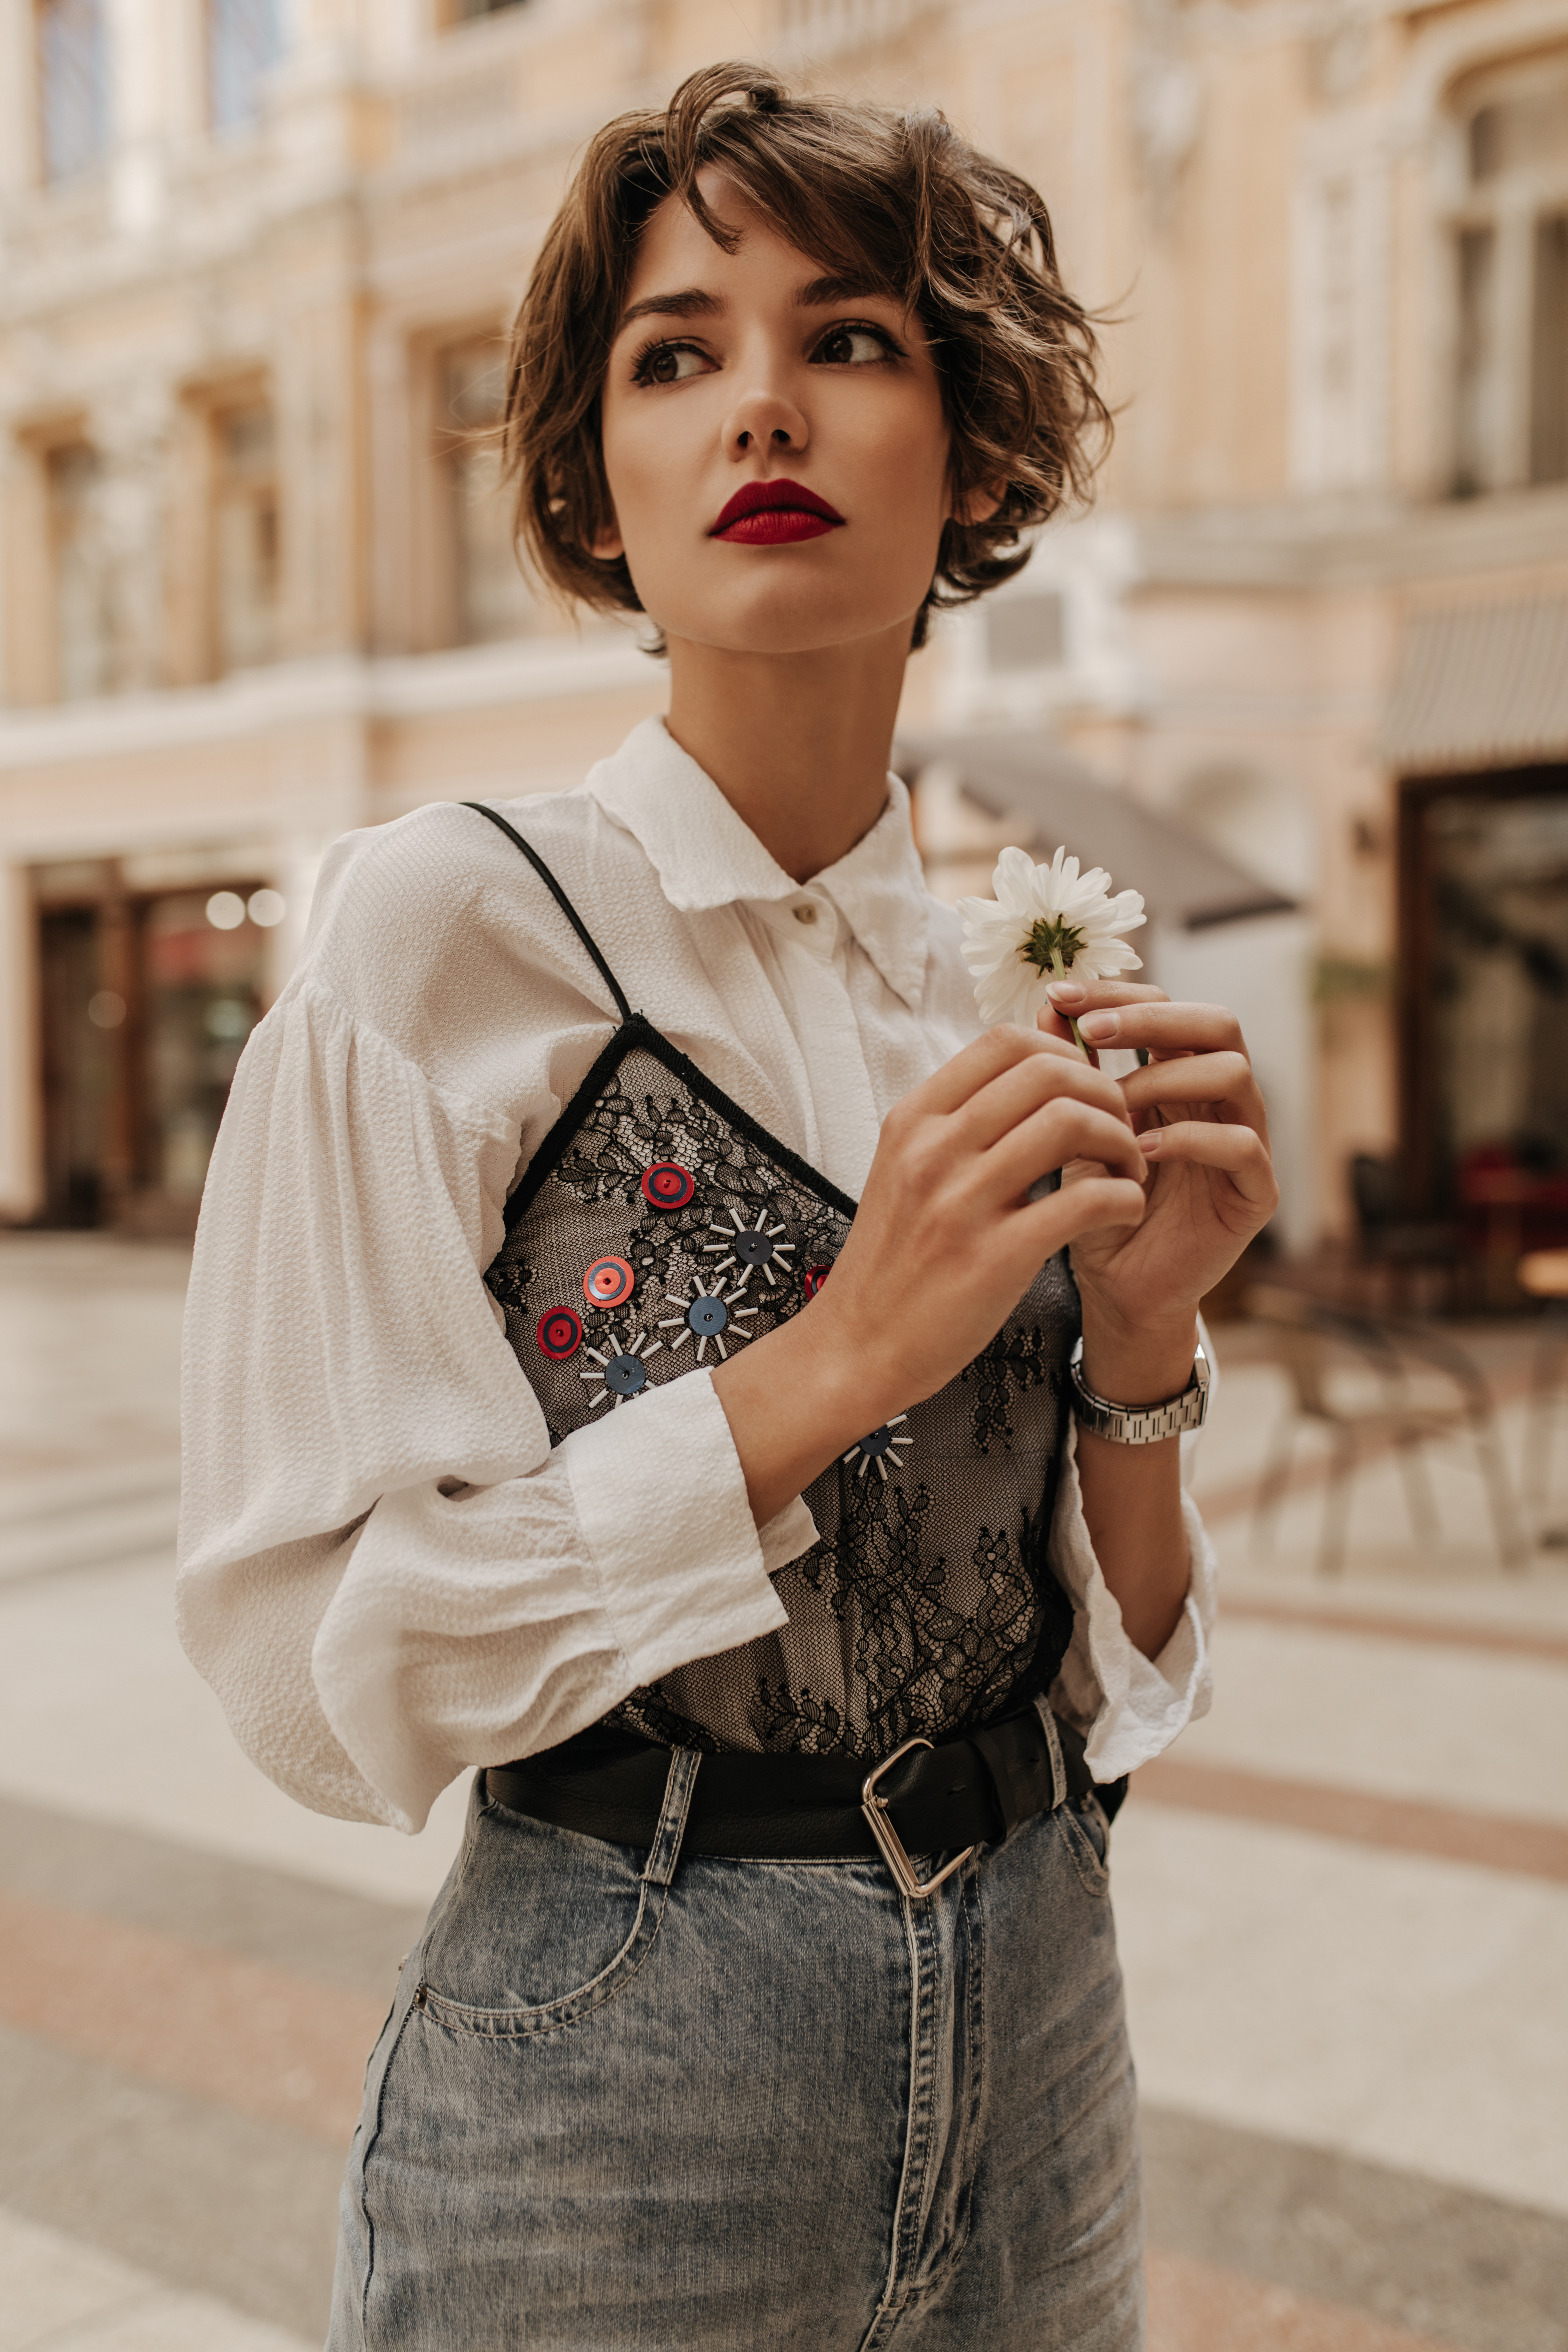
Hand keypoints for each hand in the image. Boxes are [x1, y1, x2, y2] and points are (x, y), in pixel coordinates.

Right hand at [712, 1023, 1148, 1524]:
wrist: (856, 1346)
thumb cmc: (895, 1260)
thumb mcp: (909, 1169)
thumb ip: (961, 1121)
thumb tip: (1029, 1070)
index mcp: (914, 1120)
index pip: (1005, 1039)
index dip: (1065, 1051)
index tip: (1085, 1089)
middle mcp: (933, 1149)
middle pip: (1047, 1071)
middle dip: (1104, 1091)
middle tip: (1120, 1127)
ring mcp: (960, 1202)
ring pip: (1071, 1123)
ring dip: (1121, 1140)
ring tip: (1128, 1170)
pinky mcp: (994, 1258)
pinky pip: (1086, 1200)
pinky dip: (1124, 1198)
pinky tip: (1124, 1211)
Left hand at [1042, 977, 1278, 1392]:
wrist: (1114, 1289)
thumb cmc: (1093, 1206)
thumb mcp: (1072, 1132)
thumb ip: (1069, 1074)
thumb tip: (1047, 1006)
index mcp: (1177, 1076)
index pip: (1166, 1006)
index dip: (1117, 993)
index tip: (1057, 995)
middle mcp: (1218, 1100)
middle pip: (1216, 1022)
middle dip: (1151, 1016)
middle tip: (1091, 1031)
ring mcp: (1245, 1143)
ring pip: (1235, 1072)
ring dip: (1167, 1078)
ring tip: (1113, 1105)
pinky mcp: (1254, 1192)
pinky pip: (1243, 1144)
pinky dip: (1191, 1139)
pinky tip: (1141, 1151)